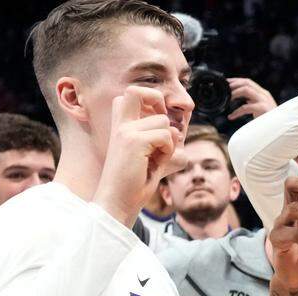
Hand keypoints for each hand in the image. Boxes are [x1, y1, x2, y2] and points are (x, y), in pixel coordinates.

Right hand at [93, 86, 183, 224]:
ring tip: (154, 159)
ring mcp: (126, 131)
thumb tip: (178, 130)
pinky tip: (155, 164)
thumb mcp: (150, 156)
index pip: (131, 94)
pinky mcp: (134, 141)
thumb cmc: (135, 182)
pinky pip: (167, 136)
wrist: (119, 201)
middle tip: (160, 127)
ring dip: (168, 143)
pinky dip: (168, 151)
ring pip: (164, 122)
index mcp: (120, 125)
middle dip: (157, 101)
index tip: (158, 116)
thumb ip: (161, 140)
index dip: (150, 99)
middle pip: (137, 91)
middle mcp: (120, 124)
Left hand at [227, 78, 277, 119]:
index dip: (236, 81)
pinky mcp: (263, 109)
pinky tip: (231, 117)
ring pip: (246, 90)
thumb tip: (246, 100)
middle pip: (247, 83)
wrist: (279, 130)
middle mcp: (264, 95)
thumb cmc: (269, 121)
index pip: (248, 82)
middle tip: (224, 90)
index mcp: (263, 93)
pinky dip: (236, 112)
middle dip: (234, 84)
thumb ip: (255, 102)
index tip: (226, 83)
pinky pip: (246, 107)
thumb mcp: (261, 109)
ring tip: (227, 99)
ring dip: (235, 93)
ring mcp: (264, 101)